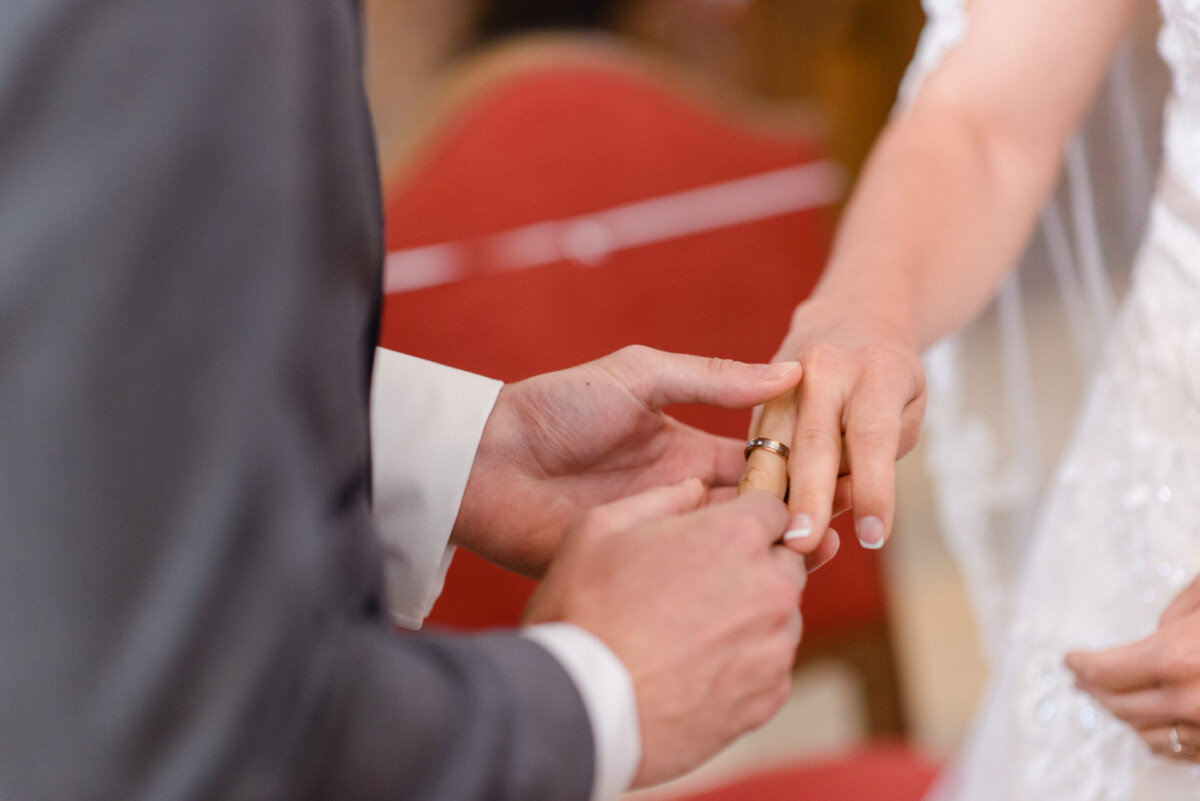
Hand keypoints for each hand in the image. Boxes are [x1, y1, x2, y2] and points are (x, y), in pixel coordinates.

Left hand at [452, 345, 811, 576]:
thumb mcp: (638, 378)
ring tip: (817, 554)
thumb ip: (711, 378)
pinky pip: (685, 583)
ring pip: (727, 553)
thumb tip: (788, 372)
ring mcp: (659, 537)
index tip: (847, 476)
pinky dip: (720, 585)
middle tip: (843, 526)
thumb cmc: (556, 409)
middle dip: (798, 520)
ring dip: (767, 554)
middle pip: (754, 515)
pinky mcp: (633, 572)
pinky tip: (755, 587)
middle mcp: (681, 497)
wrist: (486, 460)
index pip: (760, 466)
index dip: (802, 472)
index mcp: (687, 451)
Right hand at [525, 481, 805, 786]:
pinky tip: (693, 668)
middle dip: (752, 565)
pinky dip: (742, 663)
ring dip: (747, 615)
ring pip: (779, 616)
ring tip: (687, 632)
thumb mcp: (601, 528)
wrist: (579, 708)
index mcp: (736, 536)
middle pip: (784, 562)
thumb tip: (695, 489)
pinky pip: (769, 666)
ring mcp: (775, 647)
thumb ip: (660, 498)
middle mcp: (770, 588)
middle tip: (697, 584)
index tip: (724, 531)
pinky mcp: (768, 697)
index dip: (747, 515)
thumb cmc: (583, 611)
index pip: (775, 509)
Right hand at [741, 296, 923, 551]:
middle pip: (813, 442)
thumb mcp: (910, 404)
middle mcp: (824, 368)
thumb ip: (883, 450)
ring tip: (776, 540)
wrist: (851, 315)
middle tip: (801, 544)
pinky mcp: (758, 394)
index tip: (874, 536)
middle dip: (807, 497)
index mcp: (876, 369)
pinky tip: (763, 517)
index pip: (873, 436)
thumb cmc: (889, 376)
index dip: (874, 488)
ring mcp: (783, 378)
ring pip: (773, 445)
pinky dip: (761, 483)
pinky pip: (758, 445)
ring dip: (772, 496)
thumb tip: (842, 498)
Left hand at [1067, 575, 1199, 761]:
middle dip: (1096, 692)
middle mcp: (1192, 703)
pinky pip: (1187, 751)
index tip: (1070, 660)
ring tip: (1114, 700)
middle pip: (1121, 708)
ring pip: (1152, 737)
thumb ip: (1176, 615)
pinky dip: (1164, 736)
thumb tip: (1158, 634)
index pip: (1104, 671)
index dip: (1081, 666)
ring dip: (1128, 718)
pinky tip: (1157, 721)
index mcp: (1177, 658)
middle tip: (1082, 679)